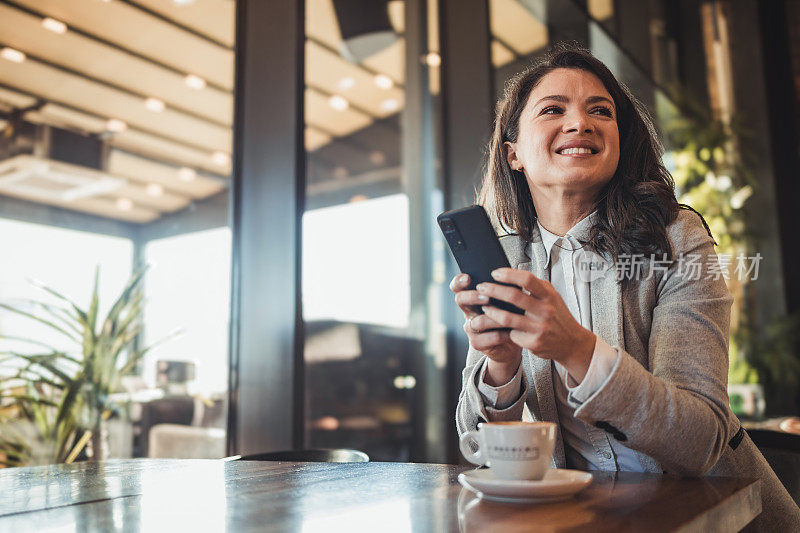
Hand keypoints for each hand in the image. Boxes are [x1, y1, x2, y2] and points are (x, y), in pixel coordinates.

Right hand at [450, 273, 521, 384]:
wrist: (512, 343)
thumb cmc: (510, 317)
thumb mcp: (507, 301)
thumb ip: (504, 290)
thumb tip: (511, 276)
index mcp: (473, 298)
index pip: (458, 287)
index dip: (459, 281)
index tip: (468, 278)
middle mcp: (468, 312)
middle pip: (460, 300)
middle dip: (473, 297)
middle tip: (487, 297)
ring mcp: (471, 328)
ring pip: (478, 321)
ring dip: (495, 318)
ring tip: (509, 315)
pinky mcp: (477, 343)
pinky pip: (490, 337)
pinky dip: (503, 334)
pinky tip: (513, 331)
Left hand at [475, 268, 596, 382]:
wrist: (572, 342)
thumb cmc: (558, 316)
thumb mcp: (552, 297)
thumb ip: (535, 286)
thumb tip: (510, 274)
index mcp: (549, 296)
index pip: (527, 279)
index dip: (508, 274)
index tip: (495, 273)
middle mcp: (545, 311)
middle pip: (513, 296)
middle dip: (493, 290)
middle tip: (481, 287)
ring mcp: (538, 328)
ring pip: (506, 317)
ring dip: (491, 311)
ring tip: (485, 306)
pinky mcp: (532, 343)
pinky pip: (511, 333)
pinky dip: (504, 329)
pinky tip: (498, 326)